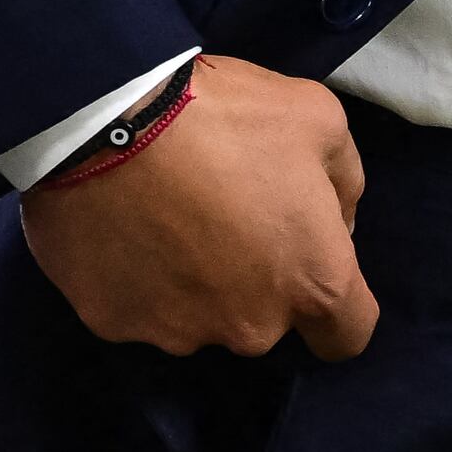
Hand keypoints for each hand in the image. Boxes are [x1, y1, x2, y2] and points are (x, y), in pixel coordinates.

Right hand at [17, 57, 376, 359]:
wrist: (105, 115)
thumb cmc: (225, 116)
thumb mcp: (319, 117)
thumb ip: (343, 182)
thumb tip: (335, 223)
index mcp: (310, 281)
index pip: (345, 335)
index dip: (334, 305)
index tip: (304, 262)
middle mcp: (249, 327)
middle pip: (262, 319)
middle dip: (253, 277)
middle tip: (222, 210)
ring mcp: (176, 333)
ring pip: (196, 317)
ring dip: (190, 279)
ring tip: (163, 213)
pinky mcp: (112, 323)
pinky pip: (134, 306)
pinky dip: (133, 276)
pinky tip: (122, 225)